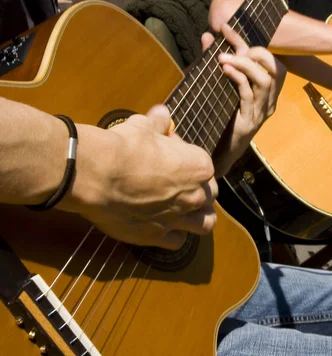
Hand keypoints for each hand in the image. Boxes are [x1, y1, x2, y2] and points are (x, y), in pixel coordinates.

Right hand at [62, 105, 217, 249]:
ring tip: (186, 213)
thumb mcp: (143, 126)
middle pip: (210, 195)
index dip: (186, 161)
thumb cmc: (124, 146)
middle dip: (199, 190)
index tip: (168, 157)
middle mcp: (195, 194)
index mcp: (199, 166)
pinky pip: (177, 242)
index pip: (203, 166)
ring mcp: (179, 218)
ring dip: (198, 217)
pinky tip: (164, 228)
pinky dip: (173, 236)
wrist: (97, 174)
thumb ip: (157, 123)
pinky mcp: (159, 236)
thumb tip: (161, 113)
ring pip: (205, 223)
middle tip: (179, 185)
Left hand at [202, 24, 285, 175]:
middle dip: (255, 52)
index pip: (268, 61)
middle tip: (233, 49)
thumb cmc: (219, 118)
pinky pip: (248, 94)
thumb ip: (216, 62)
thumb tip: (208, 36)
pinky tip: (226, 70)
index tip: (227, 28)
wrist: (218, 152)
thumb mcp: (219, 86)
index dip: (248, 42)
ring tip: (226, 58)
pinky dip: (238, 78)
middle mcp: (269, 101)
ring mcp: (261, 111)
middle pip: (275, 68)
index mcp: (266, 92)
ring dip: (245, 64)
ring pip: (265, 80)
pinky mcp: (249, 121)